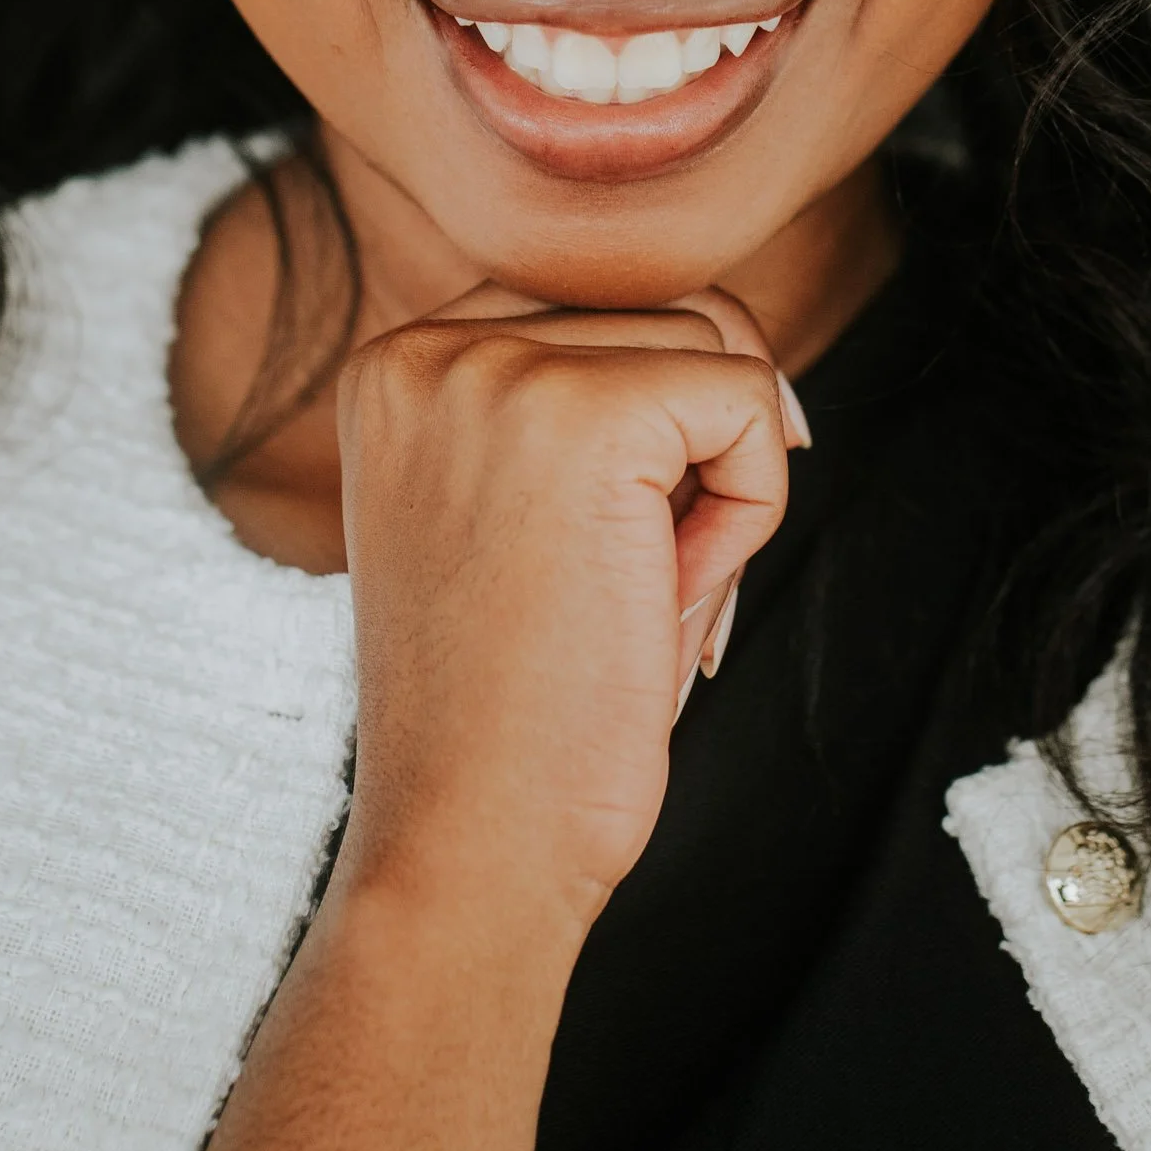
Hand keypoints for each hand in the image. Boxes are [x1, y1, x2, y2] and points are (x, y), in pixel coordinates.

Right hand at [330, 283, 793, 953]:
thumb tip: (739, 333)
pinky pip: (750, 403)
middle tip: (626, 585)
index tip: (596, 554)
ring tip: (637, 593)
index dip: (653, 426)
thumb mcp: (521, 509)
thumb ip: (583, 397)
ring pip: (716, 346)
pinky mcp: (585, 415)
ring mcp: (496, 371)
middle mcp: (427, 345)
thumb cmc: (519, 702)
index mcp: (396, 361)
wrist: (471, 846)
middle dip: (694, 448)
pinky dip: (754, 509)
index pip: (596, 303)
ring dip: (721, 480)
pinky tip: (669, 597)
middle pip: (665, 308)